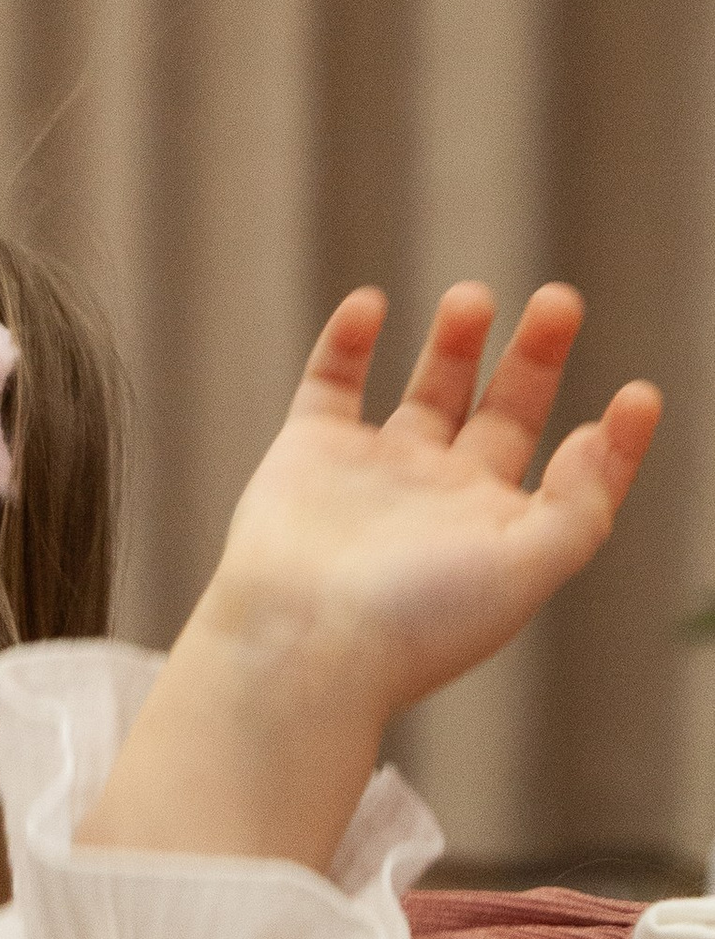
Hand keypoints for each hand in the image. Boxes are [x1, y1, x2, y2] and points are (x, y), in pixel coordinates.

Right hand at [202, 283, 658, 716]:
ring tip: (474, 298)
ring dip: (454, 340)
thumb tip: (599, 435)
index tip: (638, 395)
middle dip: (534, 356)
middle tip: (561, 300)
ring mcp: (376, 471)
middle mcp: (442, 498)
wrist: (299, 639)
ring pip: (427, 390)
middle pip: (503, 412)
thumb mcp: (524, 571)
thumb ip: (578, 507)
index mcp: (498, 531)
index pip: (570, 475)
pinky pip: (331, 382)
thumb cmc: (414, 623)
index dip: (613, 441)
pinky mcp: (310, 452)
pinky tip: (372, 304)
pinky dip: (347, 339)